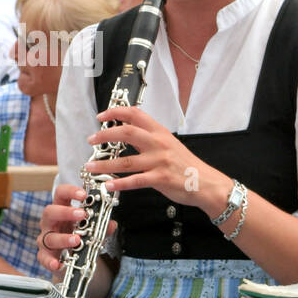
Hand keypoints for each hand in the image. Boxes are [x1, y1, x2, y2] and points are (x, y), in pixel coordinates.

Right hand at [37, 183, 116, 273]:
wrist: (73, 261)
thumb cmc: (80, 238)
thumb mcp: (93, 230)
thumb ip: (102, 227)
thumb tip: (112, 224)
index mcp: (62, 211)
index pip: (61, 195)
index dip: (70, 191)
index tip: (83, 194)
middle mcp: (51, 223)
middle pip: (50, 212)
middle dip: (65, 212)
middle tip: (81, 214)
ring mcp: (46, 239)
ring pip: (49, 236)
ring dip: (63, 238)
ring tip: (76, 240)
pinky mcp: (44, 256)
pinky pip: (44, 258)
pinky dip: (51, 261)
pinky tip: (59, 264)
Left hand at [83, 106, 228, 210]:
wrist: (206, 183)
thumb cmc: (187, 166)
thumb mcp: (170, 145)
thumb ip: (149, 139)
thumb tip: (128, 133)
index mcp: (161, 133)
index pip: (136, 114)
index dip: (115, 112)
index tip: (101, 116)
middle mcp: (159, 144)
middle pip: (127, 132)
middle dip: (104, 135)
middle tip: (91, 139)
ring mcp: (160, 161)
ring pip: (126, 161)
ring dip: (105, 164)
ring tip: (91, 166)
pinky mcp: (161, 178)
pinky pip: (136, 180)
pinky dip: (120, 184)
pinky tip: (109, 185)